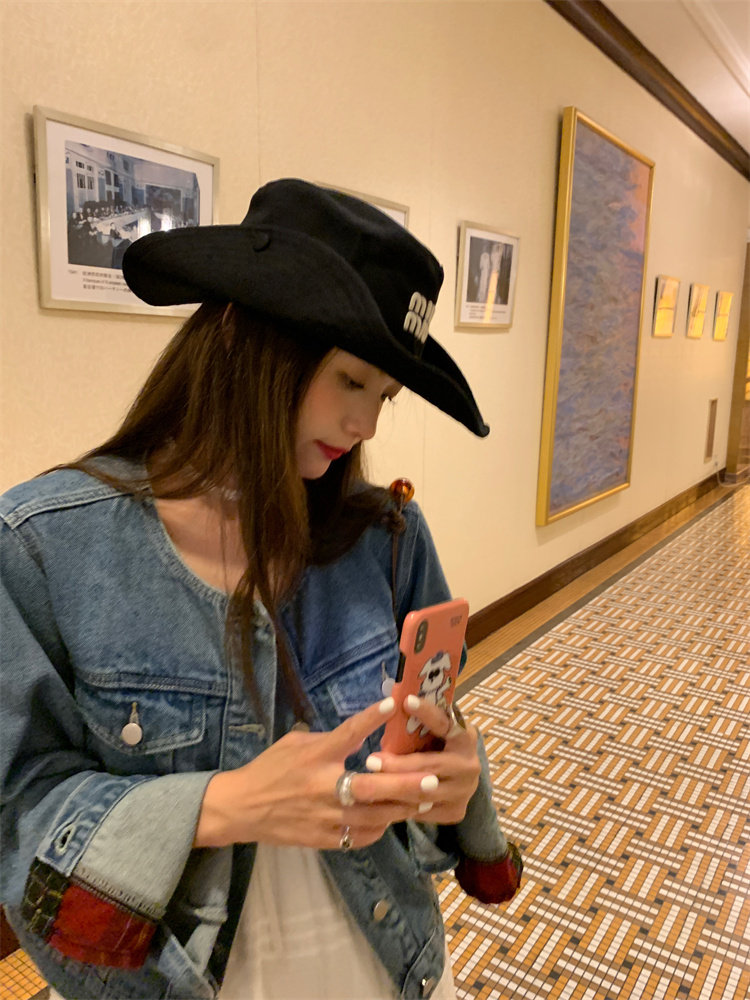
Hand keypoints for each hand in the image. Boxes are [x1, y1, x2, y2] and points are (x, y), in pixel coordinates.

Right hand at [194, 697, 442, 849]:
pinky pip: (360, 837)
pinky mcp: (323, 839)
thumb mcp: (295, 744)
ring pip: (373, 818)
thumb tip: (358, 734)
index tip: (392, 704)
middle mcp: (323, 787)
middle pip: (371, 787)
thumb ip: (328, 740)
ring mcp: (324, 817)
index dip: (370, 718)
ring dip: (401, 810)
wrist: (242, 808)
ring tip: (426, 802)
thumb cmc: (270, 769)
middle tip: (434, 780)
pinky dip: (378, 828)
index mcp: (315, 758)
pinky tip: (389, 819)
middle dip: (405, 785)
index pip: (347, 734)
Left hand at [364, 697, 479, 825]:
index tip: (406, 701)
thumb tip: (388, 710)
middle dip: (397, 764)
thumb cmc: (438, 746)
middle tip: (370, 761)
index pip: (446, 723)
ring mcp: (464, 791)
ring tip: (368, 784)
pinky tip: (380, 801)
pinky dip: (401, 806)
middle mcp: (469, 765)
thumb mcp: (435, 733)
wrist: (459, 779)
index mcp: (465, 737)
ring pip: (423, 792)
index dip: (427, 713)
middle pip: (429, 765)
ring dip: (393, 788)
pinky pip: (423, 811)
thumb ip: (419, 727)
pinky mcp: (456, 811)